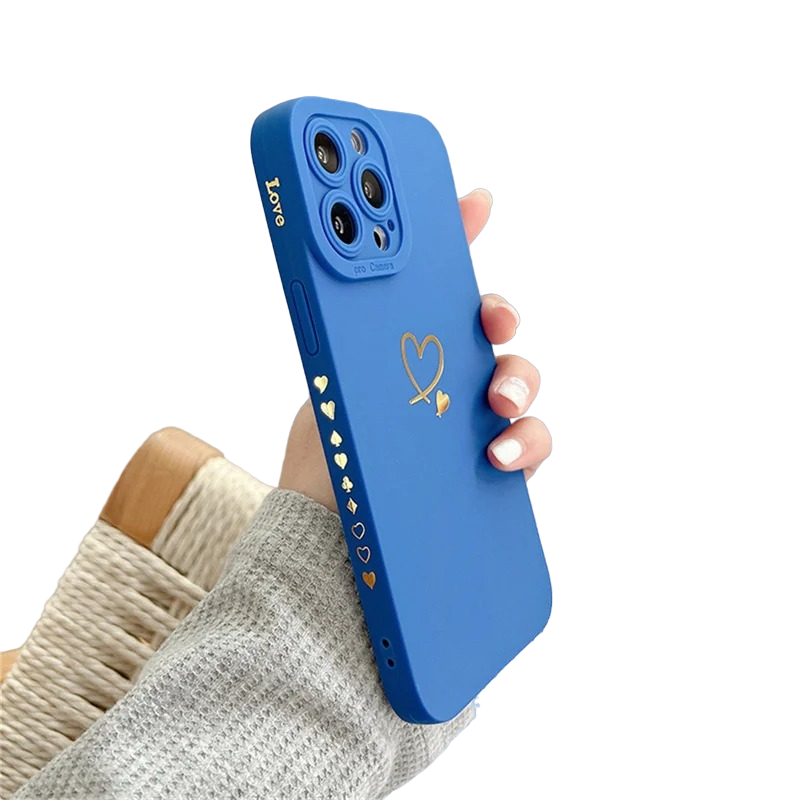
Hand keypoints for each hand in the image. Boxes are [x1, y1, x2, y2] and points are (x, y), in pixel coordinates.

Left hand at [279, 188, 551, 510]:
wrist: (332, 535)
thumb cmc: (328, 455)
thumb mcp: (330, 380)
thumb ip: (345, 322)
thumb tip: (335, 250)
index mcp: (413, 348)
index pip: (444, 287)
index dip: (462, 239)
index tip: (475, 201)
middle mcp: (451, 377)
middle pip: (494, 330)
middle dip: (500, 312)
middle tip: (492, 317)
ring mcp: (477, 421)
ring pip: (522, 383)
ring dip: (519, 380)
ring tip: (496, 402)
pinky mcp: (496, 468)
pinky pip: (532, 446)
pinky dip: (526, 444)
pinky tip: (499, 456)